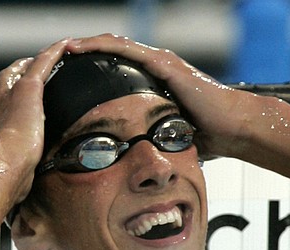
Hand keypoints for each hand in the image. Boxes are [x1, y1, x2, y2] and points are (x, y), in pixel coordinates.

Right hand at [0, 39, 71, 201]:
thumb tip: (16, 206)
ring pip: (16, 71)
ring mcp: (5, 97)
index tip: (1, 105)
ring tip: (38, 59)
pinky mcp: (28, 91)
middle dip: (8, 78)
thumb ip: (8, 182)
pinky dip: (53, 54)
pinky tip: (64, 47)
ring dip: (27, 64)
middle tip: (20, 75)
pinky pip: (41, 65)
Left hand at [70, 34, 257, 159]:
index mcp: (155, 82)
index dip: (91, 70)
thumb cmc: (209, 135)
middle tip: (55, 60)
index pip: (116, 70)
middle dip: (84, 55)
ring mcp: (160, 62)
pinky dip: (100, 47)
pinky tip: (79, 47)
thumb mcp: (172, 137)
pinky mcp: (163, 64)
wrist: (233, 127)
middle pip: (111, 53)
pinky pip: (125, 50)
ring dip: (86, 45)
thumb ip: (155, 140)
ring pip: (114, 45)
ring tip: (60, 48)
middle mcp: (156, 66)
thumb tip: (139, 164)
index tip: (66, 78)